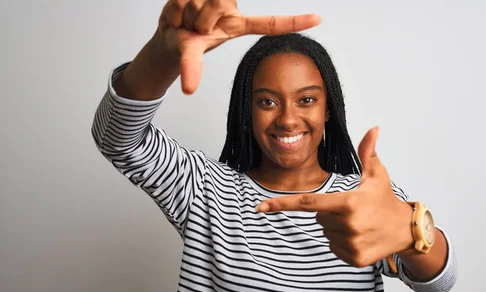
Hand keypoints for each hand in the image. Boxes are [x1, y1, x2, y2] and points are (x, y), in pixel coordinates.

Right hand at [157, 0, 320, 93]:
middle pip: (218, 5)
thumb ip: (191, 68)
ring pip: (200, 2)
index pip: (270, 23)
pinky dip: (176, 10)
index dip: (294, 21)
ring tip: (186, 22)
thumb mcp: (190, 54)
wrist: (167, 34)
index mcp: (238, 24)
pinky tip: (178, 14)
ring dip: (187, 15)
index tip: (318, 19)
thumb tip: (188, 90)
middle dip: (201, 20)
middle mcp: (229, 6)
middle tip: (195, 29)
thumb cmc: (186, 44)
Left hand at [256, 127, 414, 266]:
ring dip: (337, 228)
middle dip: (330, 213)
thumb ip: (368, 153)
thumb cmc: (386, 200)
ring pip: (326, 233)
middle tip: (354, 210)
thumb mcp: (377, 175)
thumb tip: (373, 128)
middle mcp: (348, 226)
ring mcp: (351, 245)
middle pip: (319, 219)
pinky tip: (361, 237)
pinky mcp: (354, 260)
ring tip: (359, 224)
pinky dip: (343, 243)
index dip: (281, 204)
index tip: (260, 207)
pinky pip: (334, 248)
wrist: (406, 231)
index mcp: (348, 203)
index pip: (308, 203)